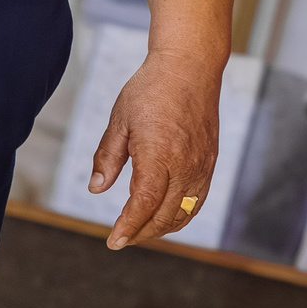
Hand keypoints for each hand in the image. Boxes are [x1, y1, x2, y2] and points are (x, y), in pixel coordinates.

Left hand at [88, 49, 221, 248]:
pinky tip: (165, 216)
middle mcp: (185, 164)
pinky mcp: (210, 162)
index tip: (113, 241)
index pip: (143, 204)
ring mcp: (201, 165)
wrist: (190, 66)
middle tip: (122, 238)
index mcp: (159, 153)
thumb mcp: (120, 120)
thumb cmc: (151, 89)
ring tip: (140, 230)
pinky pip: (198, 200)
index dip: (128, 227)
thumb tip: (96, 190)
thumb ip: (107, 157)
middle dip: (141, 233)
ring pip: (184, 213)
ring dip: (162, 228)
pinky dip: (181, 215)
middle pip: (164, 215)